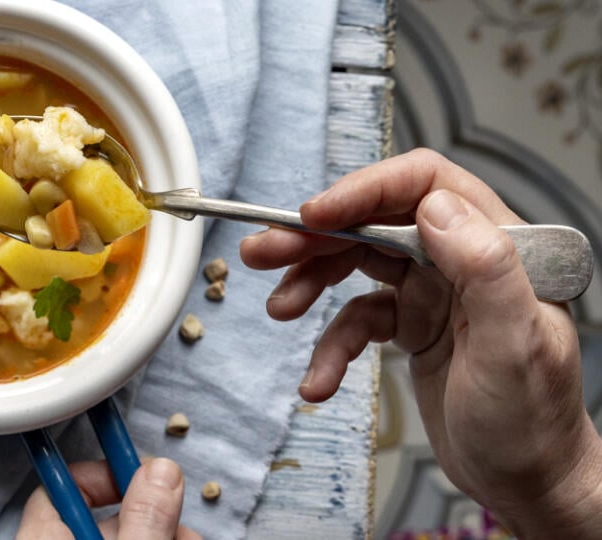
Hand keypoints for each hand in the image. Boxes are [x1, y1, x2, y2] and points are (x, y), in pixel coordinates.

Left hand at [16, 457, 199, 539]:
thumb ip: (145, 518)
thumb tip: (161, 470)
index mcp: (45, 539)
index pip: (61, 486)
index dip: (103, 474)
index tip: (141, 473)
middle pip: (108, 518)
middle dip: (154, 514)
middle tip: (183, 526)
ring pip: (130, 538)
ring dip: (166, 534)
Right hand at [239, 149, 601, 536]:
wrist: (525, 483)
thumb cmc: (532, 423)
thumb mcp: (515, 348)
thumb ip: (486, 269)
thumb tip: (435, 207)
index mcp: (500, 246)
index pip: (425, 187)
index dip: (365, 191)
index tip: (313, 215)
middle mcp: (461, 259)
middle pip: (377, 221)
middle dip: (316, 235)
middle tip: (263, 251)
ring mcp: (434, 291)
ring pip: (358, 262)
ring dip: (312, 282)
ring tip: (279, 308)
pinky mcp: (411, 324)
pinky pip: (356, 319)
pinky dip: (331, 347)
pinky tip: (318, 381)